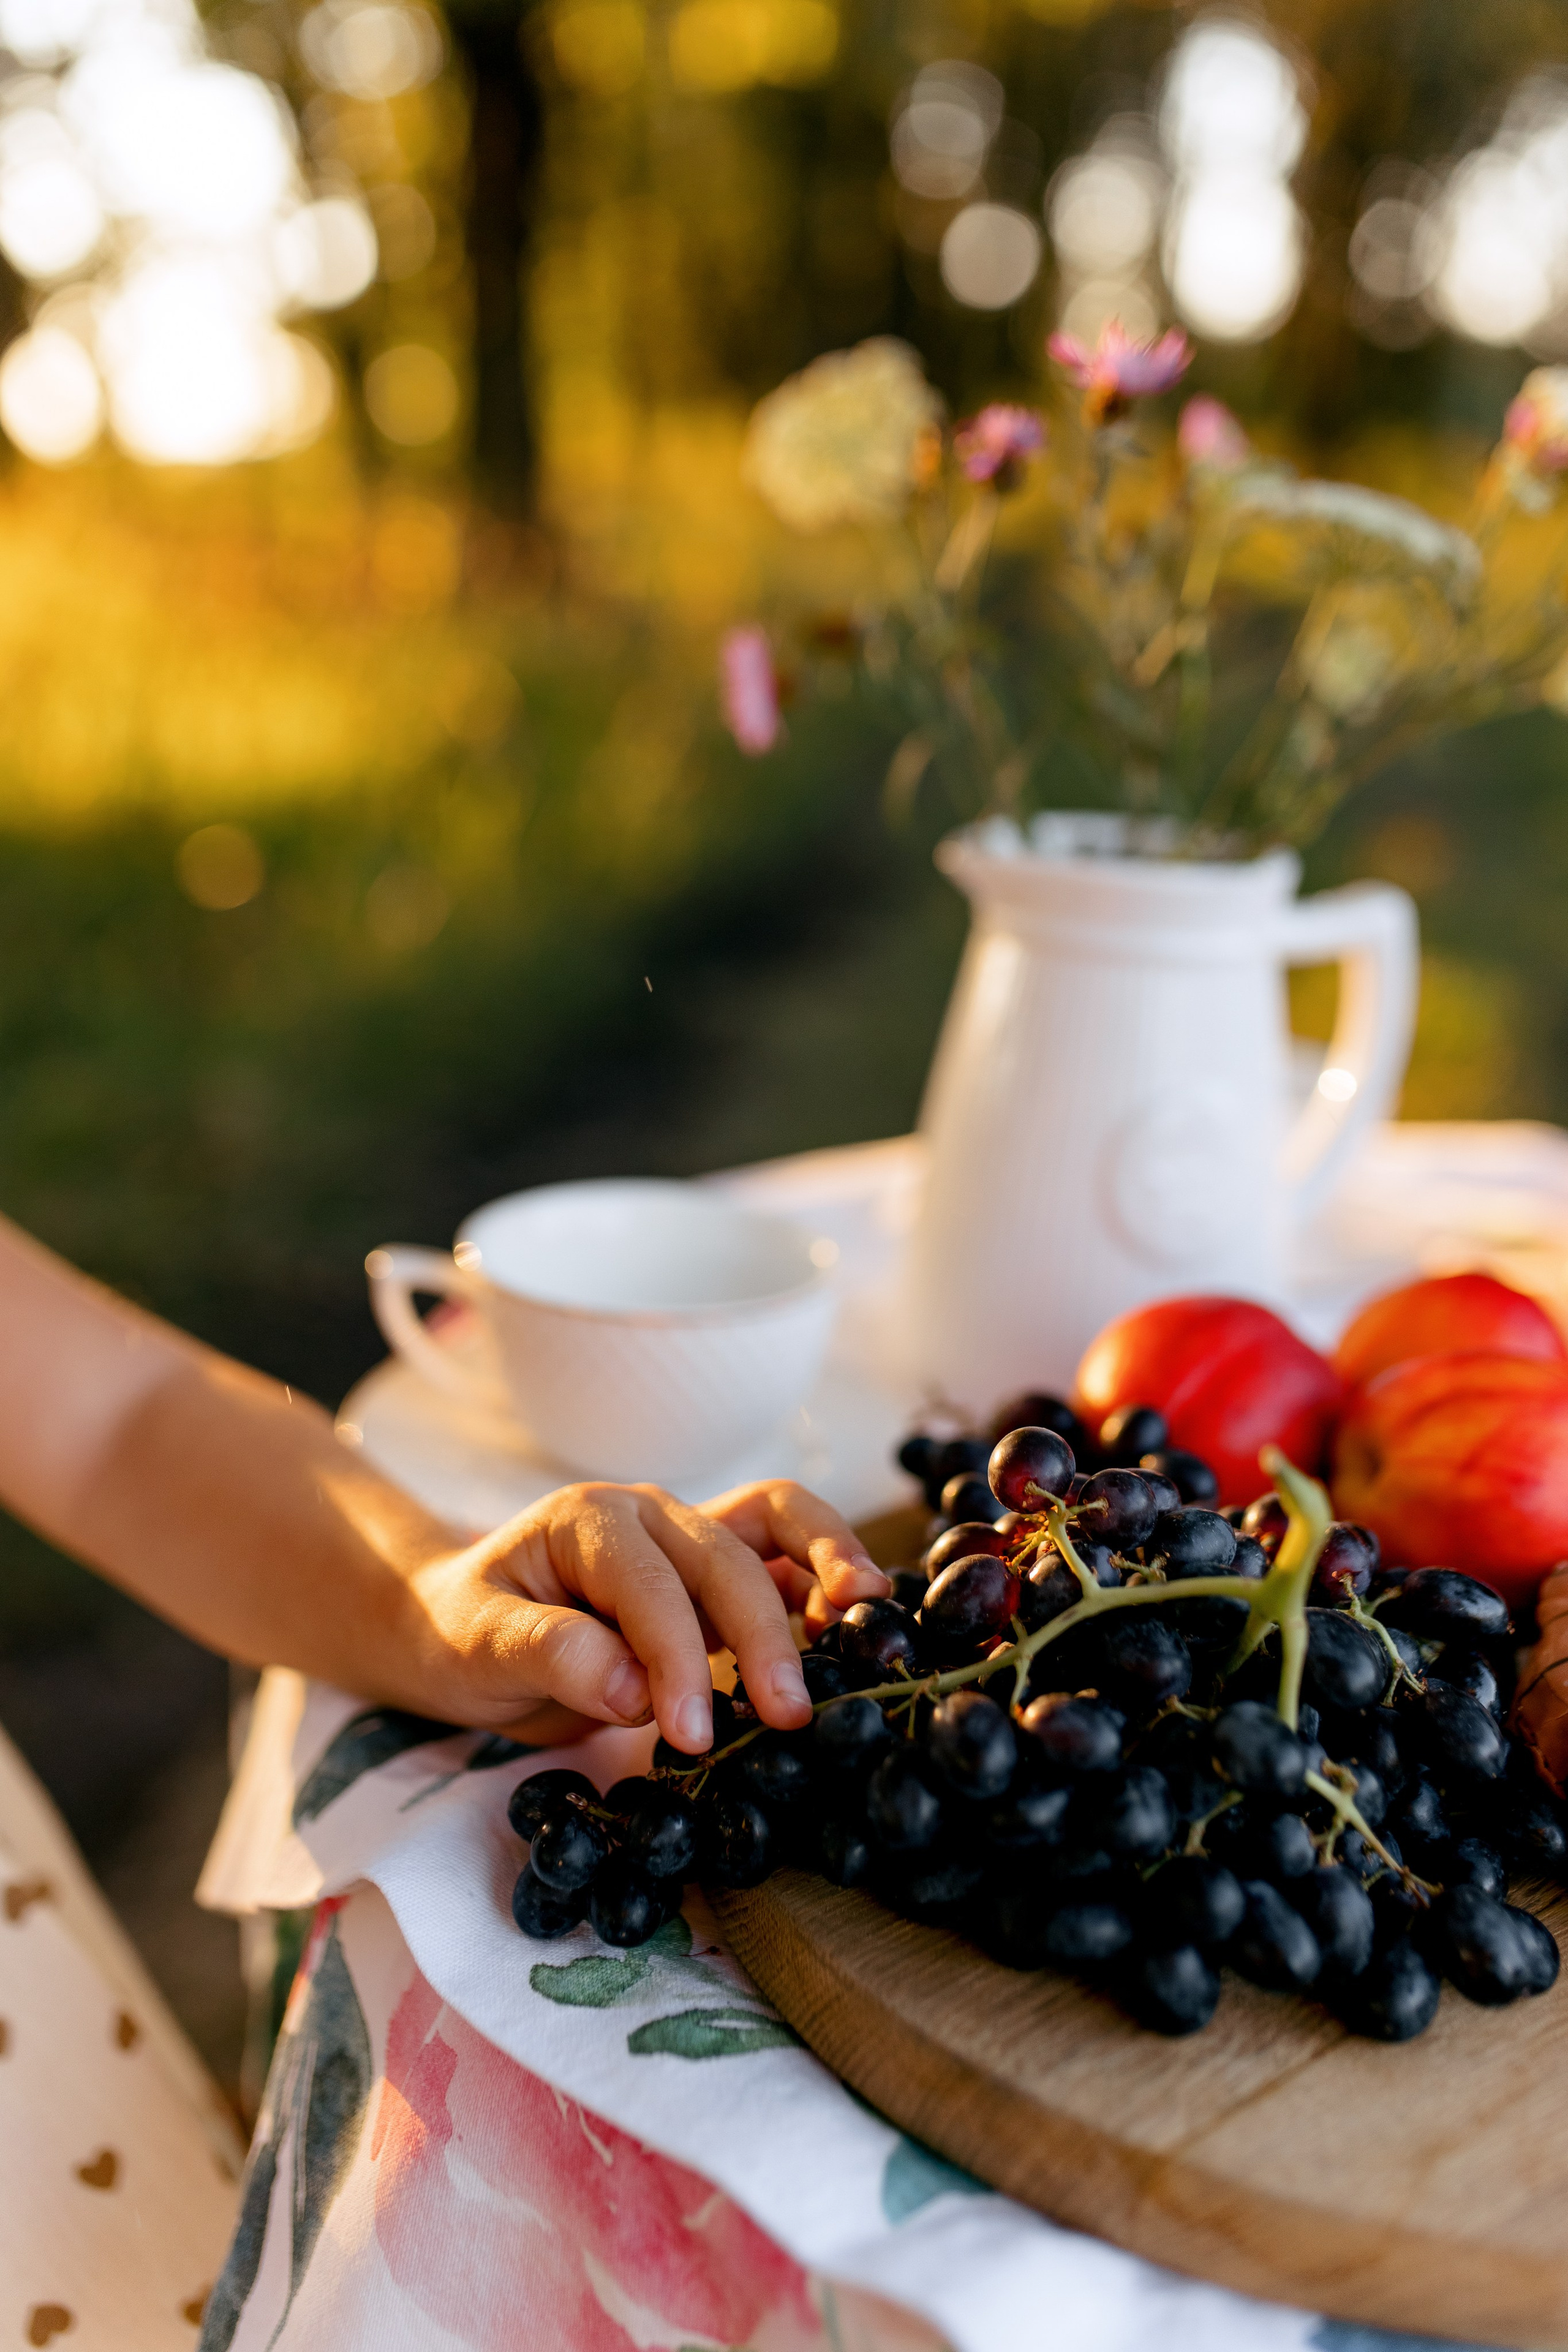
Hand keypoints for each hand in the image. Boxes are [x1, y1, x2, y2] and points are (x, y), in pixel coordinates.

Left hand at [398, 1478, 889, 1753]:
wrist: (456, 1624)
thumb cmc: (462, 1632)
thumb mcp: (474, 1646)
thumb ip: (548, 1655)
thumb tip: (632, 1688)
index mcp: (588, 1521)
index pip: (650, 1585)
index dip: (677, 1658)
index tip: (692, 1734)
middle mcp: (648, 1516)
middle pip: (726, 1555)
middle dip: (763, 1635)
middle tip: (789, 1716)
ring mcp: (686, 1537)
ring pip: (777, 1523)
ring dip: (826, 1566)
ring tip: (868, 1616)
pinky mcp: (712, 1576)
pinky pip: (782, 1557)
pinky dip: (824, 1581)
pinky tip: (852, 1625)